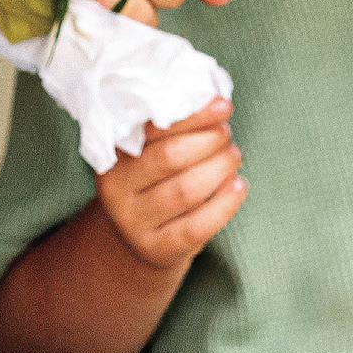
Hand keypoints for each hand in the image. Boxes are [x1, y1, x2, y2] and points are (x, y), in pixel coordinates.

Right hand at [94, 101, 242, 272]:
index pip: (154, 129)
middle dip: (209, 141)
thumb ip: (172, 130)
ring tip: (234, 156)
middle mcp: (116, 190)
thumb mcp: (150, 153)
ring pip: (185, 191)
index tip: (223, 106)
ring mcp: (133, 223)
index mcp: (113, 155)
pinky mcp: (157, 249)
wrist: (139, 237)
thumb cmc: (154, 181)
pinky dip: (224, 204)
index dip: (194, 116)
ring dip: (219, 168)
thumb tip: (215, 103)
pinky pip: (196, 227)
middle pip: (170, 158)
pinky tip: (239, 186)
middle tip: (227, 134)